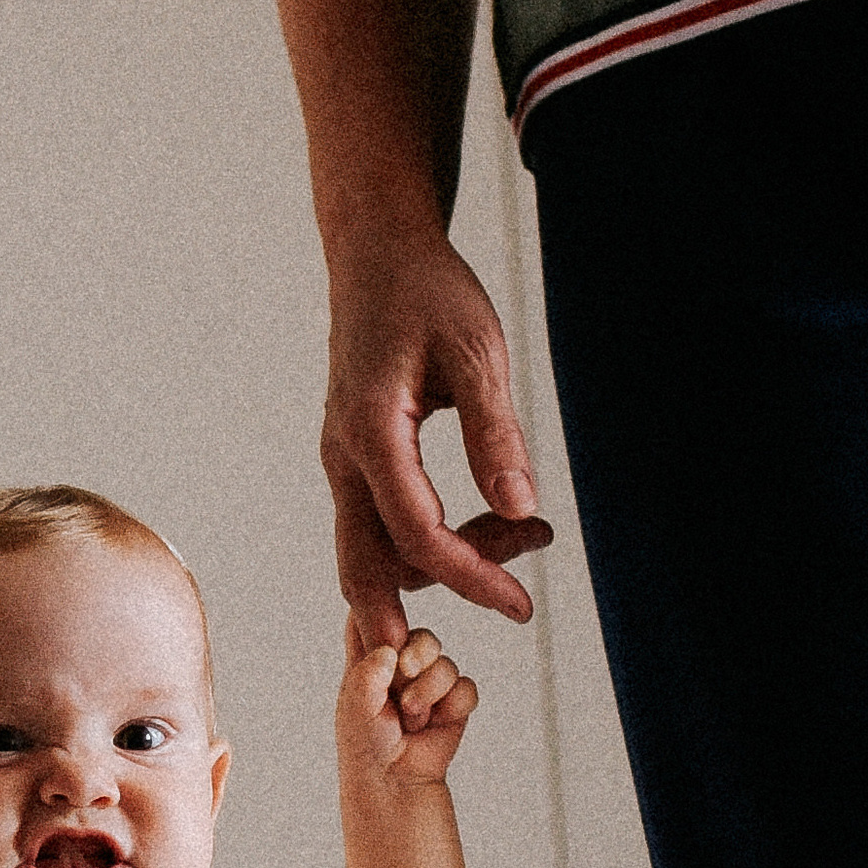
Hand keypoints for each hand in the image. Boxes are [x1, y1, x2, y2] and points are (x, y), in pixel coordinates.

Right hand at [321, 228, 551, 653]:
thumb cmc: (425, 291)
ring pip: (377, 551)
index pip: (416, 534)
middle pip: (367, 567)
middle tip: (501, 613)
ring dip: (445, 563)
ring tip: (523, 533)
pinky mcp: (357, 462)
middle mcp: (344, 458)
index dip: (471, 576)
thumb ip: (497, 434)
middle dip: (428, 605)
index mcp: (371, 431)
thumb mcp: (477, 352)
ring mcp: (345, 463)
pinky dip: (432, 541)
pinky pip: (382, 526)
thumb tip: (522, 509)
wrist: (376, 254)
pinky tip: (491, 523)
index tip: (519, 604)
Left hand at [340, 611, 477, 790]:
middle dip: (417, 654)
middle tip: (404, 676)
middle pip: (420, 635)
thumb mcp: (354, 706)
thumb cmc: (366, 748)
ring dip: (430, 691)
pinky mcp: (454, 706)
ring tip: (412, 719)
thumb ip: (367, 671)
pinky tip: (436, 723)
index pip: (374, 619)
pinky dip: (453, 706)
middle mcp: (401, 671)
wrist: (394, 785)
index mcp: (369, 663)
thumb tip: (392, 649)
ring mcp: (429, 687)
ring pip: (445, 663)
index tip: (389, 630)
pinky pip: (466, 688)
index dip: (383, 612)